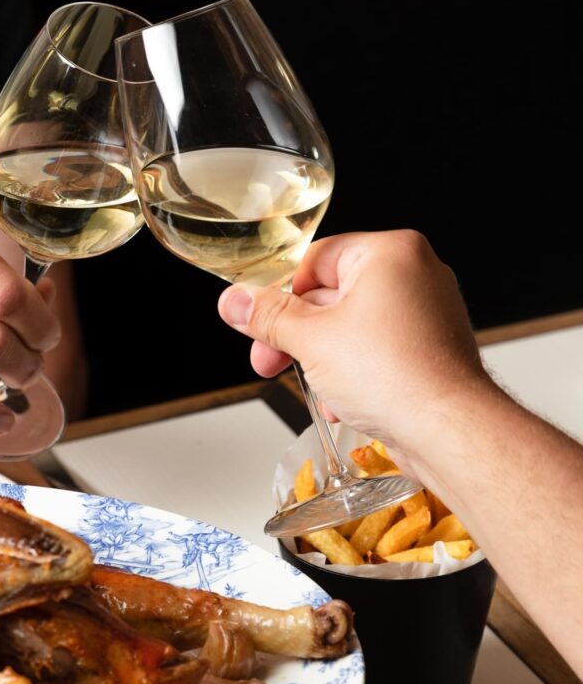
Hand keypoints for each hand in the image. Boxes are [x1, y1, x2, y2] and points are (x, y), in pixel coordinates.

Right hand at [217, 230, 493, 466]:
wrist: (448, 430)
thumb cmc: (396, 377)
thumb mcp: (310, 340)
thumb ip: (267, 317)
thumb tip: (234, 301)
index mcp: (389, 253)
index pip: (313, 260)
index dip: (279, 297)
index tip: (257, 325)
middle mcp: (414, 274)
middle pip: (328, 295)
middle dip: (297, 337)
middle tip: (270, 360)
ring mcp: (425, 313)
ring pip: (349, 328)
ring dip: (322, 362)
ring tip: (318, 389)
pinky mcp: (429, 349)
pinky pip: (375, 351)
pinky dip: (351, 375)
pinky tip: (343, 403)